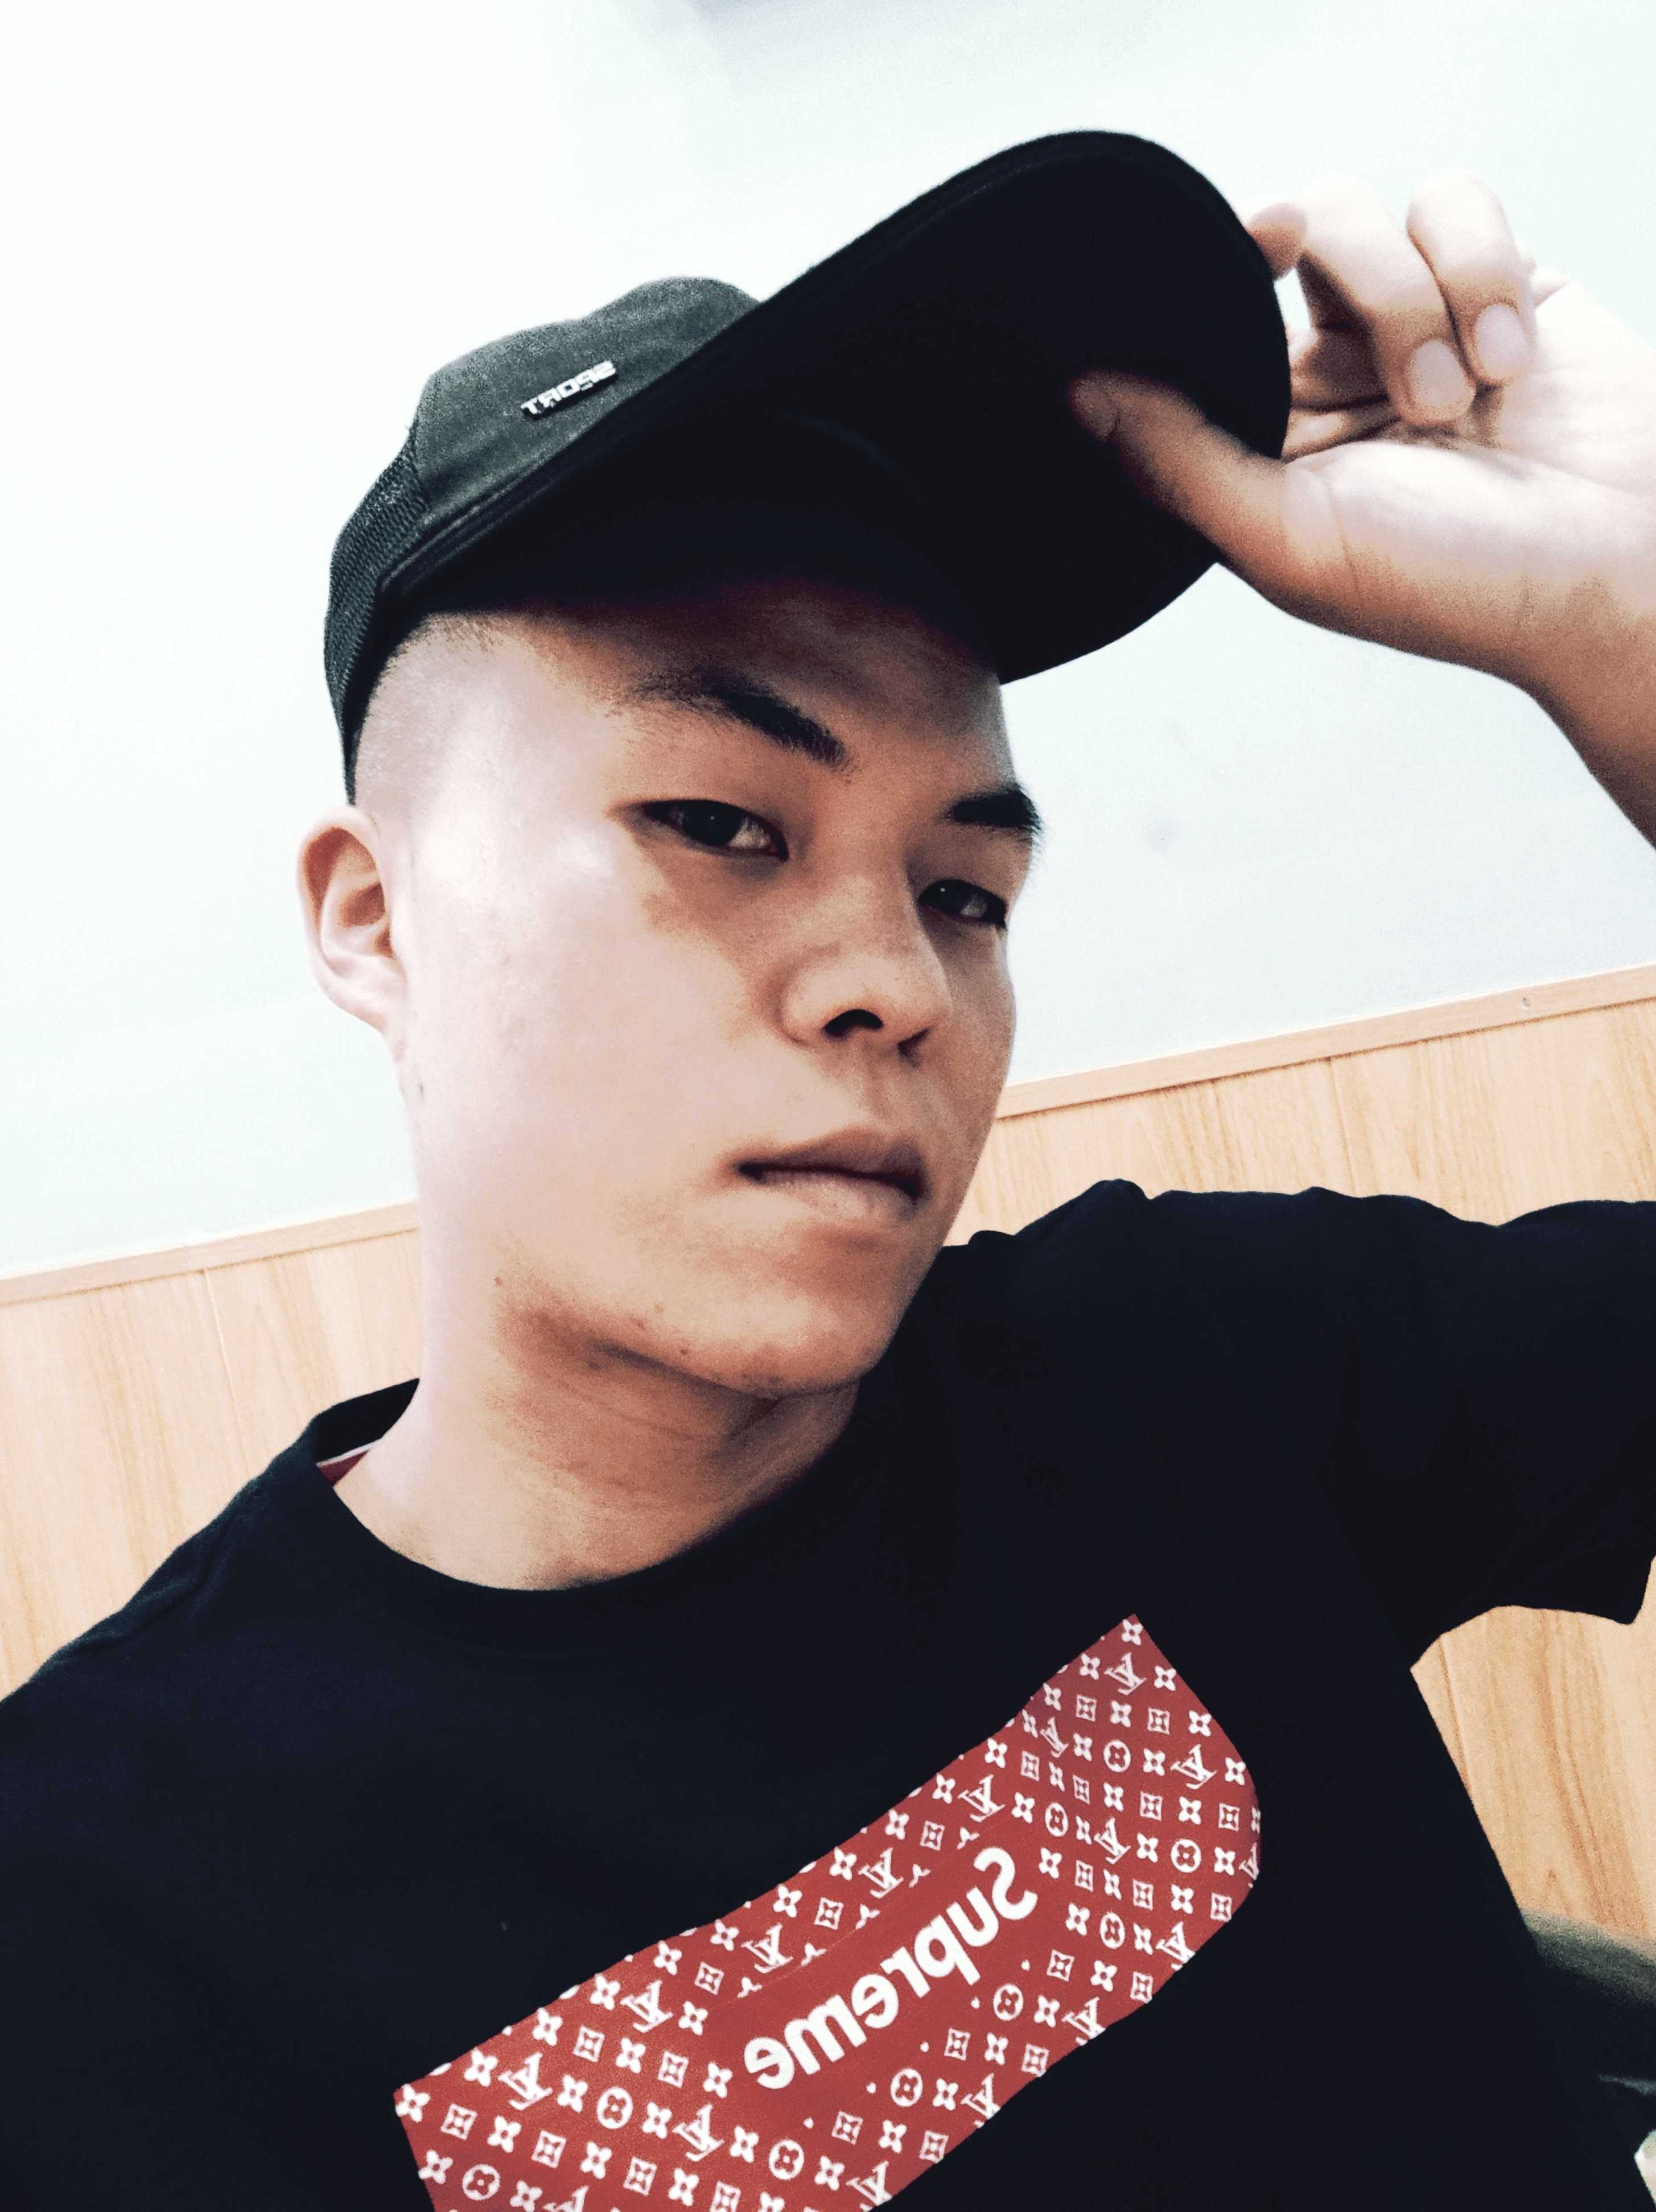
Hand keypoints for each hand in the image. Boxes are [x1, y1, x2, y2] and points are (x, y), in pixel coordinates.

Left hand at [1070, 172, 1655, 831]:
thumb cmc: (1450, 583)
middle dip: (1349, 288)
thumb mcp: (1287, 539)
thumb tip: (1077, 391)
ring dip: (1418, 300)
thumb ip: (1178, 461)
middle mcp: (1328, 371)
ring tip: (1458, 401)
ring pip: (1368, 214)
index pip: (1203, 313)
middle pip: (1288, 236)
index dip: (1212, 266)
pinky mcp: (1500, 284)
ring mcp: (1414, 322)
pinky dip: (1483, 269)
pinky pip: (1455, 202)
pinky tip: (1509, 359)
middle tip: (1387, 365)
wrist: (1612, 574)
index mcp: (1265, 432)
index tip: (1252, 248)